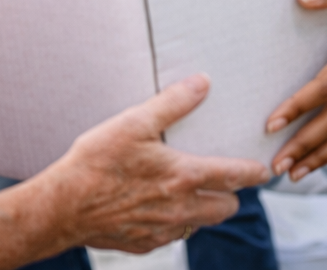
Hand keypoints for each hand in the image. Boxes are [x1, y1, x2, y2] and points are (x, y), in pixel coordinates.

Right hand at [39, 74, 269, 253]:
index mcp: (184, 177)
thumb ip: (172, 103)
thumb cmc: (97, 162)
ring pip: (199, 224)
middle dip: (231, 195)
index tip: (263, 170)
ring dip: (203, 210)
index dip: (253, 173)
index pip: (233, 176)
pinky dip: (173, 223)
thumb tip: (202, 83)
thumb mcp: (135, 122)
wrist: (62, 207)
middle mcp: (180, 208)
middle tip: (228, 183)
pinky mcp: (142, 243)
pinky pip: (171, 235)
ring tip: (195, 194)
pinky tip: (158, 209)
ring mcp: (162, 230)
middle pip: (224, 208)